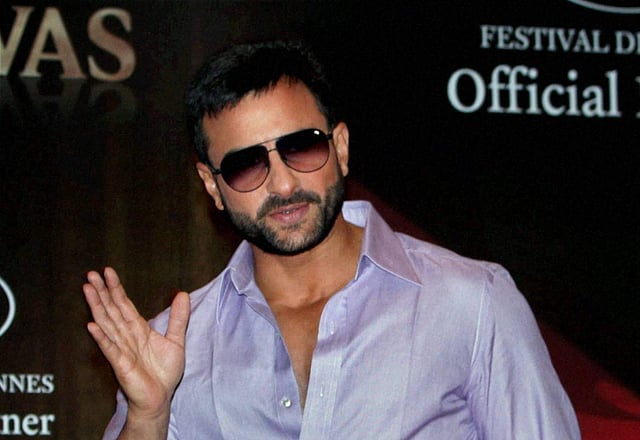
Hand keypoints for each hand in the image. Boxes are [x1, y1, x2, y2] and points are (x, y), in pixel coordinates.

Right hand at [83, 267, 189, 420]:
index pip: (124, 304)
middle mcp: (127, 336)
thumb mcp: (176, 340)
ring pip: (107, 323)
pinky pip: (110, 348)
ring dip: (97, 307)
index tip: (107, 272)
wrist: (160, 397)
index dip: (116, 288)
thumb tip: (183, 294)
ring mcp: (121, 349)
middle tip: (91, 274)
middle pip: (112, 309)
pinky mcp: (121, 364)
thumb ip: (178, 317)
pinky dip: (102, 337)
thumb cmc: (164, 372)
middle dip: (102, 292)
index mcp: (138, 329)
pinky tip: (92, 326)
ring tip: (88, 289)